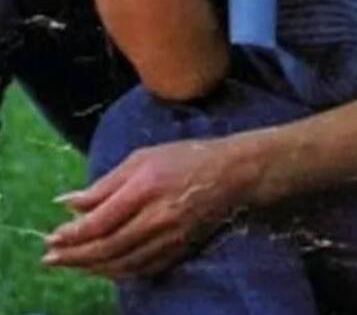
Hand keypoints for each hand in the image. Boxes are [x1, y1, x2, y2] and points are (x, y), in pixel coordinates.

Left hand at [42, 137, 253, 278]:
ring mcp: (169, 238)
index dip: (72, 234)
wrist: (233, 174)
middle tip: (50, 259)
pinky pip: (140, 270)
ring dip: (91, 267)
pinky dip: (116, 272)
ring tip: (71, 263)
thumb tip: (67, 203)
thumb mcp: (144, 158)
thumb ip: (105, 183)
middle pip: (106, 248)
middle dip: (74, 256)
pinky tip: (102, 268)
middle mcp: (157, 217)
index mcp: (146, 188)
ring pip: (121, 264)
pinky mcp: (179, 251)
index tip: (51, 238)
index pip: (100, 221)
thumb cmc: (186, 158)